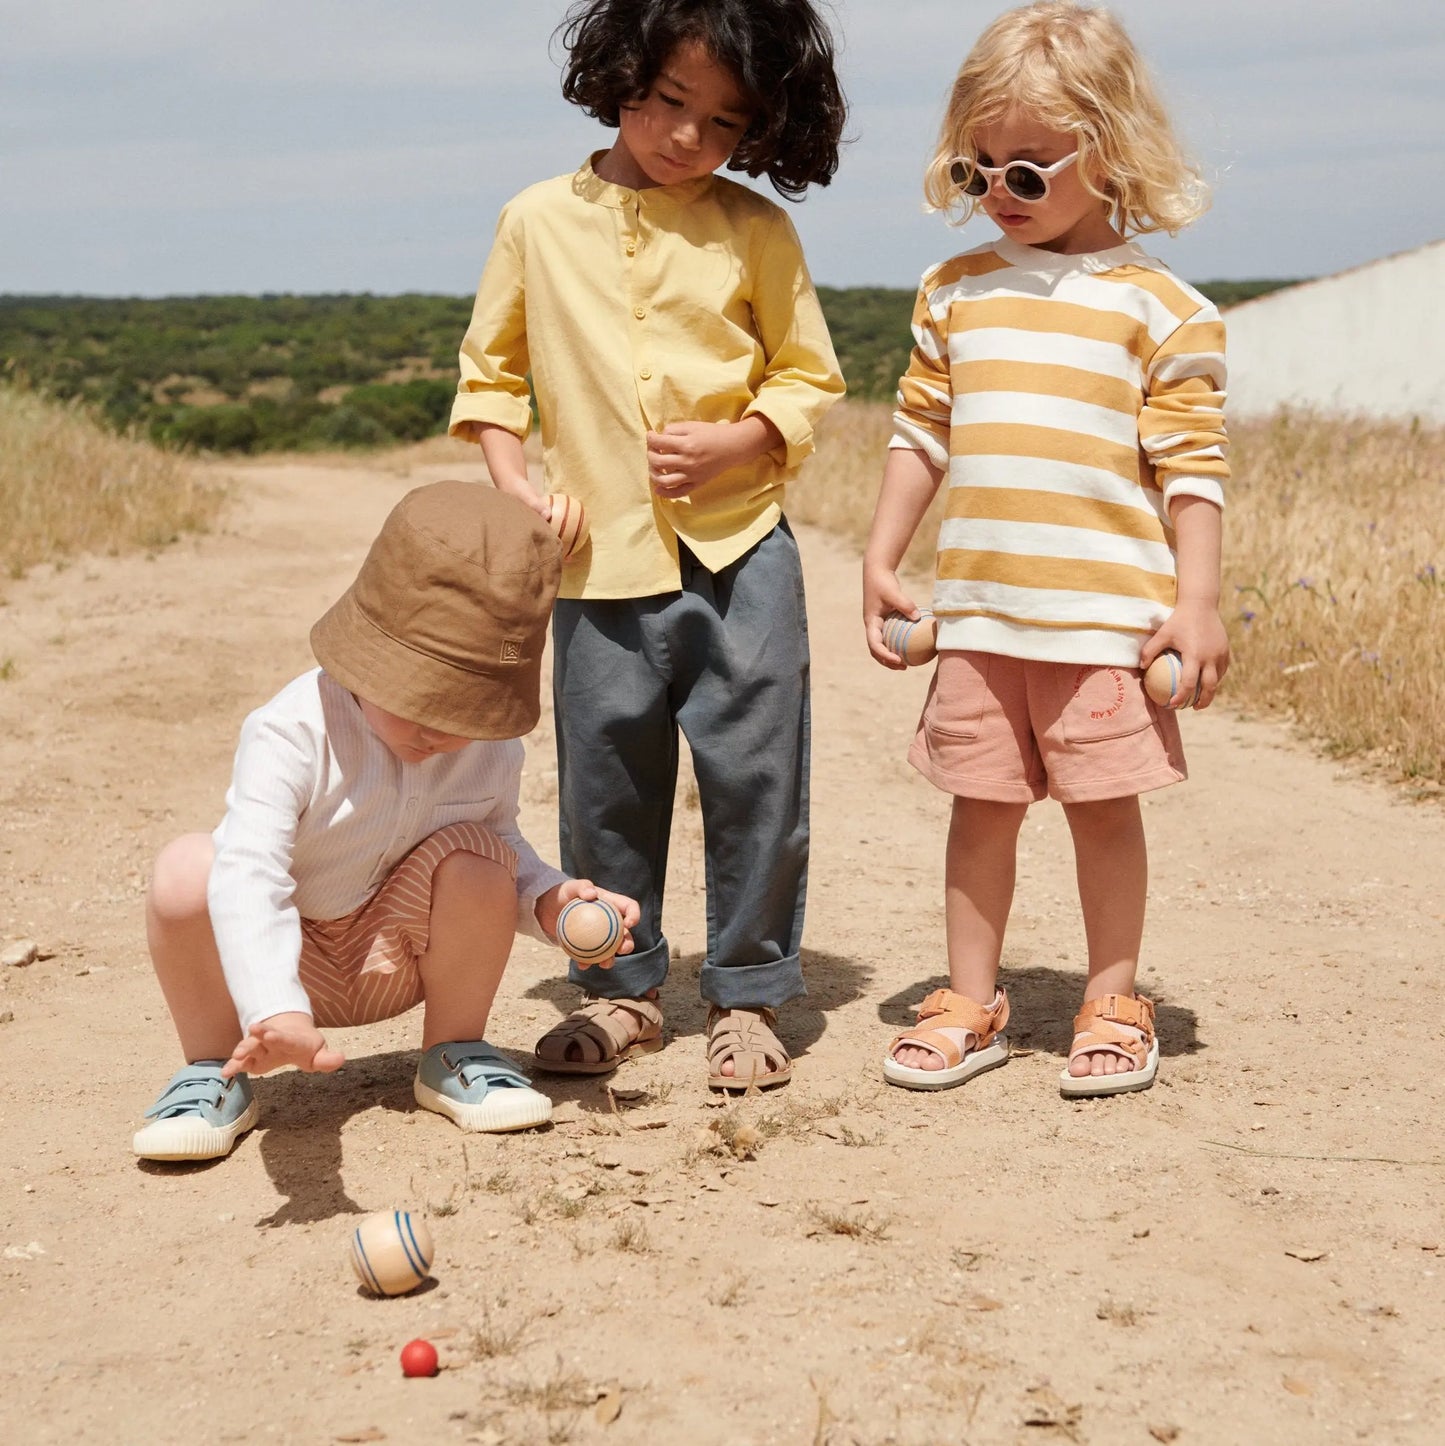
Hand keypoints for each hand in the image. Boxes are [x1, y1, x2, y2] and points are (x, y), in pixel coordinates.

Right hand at [222, 1012, 344, 1077]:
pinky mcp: (251, 1058)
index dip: (278, 1036)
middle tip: (253, 1030)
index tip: (270, 1034)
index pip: (287, 1038)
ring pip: (250, 1046)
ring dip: (244, 1048)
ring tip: (236, 1055)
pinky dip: (233, 1067)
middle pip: (265, 1036)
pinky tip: (225, 1073)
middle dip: (260, 1034)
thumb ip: (327, 1059)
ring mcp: (260, 1047)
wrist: (288, 1033)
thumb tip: (341, 1059)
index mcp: (292, 1039)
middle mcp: (273, 1040)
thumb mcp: (318, 1052)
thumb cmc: (305, 1046)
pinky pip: (240, 1062)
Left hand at [535, 879, 640, 967]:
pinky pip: (591, 956)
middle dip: (628, 944)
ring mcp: (599, 935)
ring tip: (605, 964)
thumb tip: (592, 893)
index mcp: (611, 904)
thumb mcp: (571, 886)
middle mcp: (609, 921)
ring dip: (611, 959)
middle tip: (623, 950)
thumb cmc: (563, 894)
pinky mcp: (587, 946)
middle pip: (625, 934)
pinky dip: (588, 962)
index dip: (635, 915)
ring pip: (611, 950)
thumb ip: (582, 886)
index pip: (630, 907)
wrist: (547, 908)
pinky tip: (582, 966)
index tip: (629, 924)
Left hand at [645, 417, 775, 497]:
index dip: (650, 438)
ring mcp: (691, 475)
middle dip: (650, 455)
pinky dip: (665, 493)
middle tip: (653, 450)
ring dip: (653, 474)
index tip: (651, 436)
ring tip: (653, 468)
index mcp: (685, 444)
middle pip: (657, 462)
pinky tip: (658, 489)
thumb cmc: (712, 434)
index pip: (658, 443)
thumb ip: (673, 430)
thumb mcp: (692, 426)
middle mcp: (687, 462)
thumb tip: (659, 438)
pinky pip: (678, 493)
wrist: (732, 447)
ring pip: (664, 480)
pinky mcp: (697, 484)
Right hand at [864, 561, 921, 669]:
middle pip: (876, 650)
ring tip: (908, 662)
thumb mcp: (894, 592)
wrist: (877, 571)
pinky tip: (913, 646)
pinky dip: (898, 644)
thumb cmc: (883, 582)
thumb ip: (905, 605)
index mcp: (871, 622)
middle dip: (887, 662)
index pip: (874, 644)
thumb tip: (918, 618)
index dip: (885, 655)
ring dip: (892, 656)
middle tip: (904, 667)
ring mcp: (877, 624)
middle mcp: (872, 626)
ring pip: (882, 645)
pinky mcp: (884, 621)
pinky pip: (890, 636)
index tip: (898, 660)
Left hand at [1141, 602, 1229, 708]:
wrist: (1201, 604)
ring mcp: (1221, 654)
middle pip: (1209, 687)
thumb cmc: (1178, 620)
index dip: (1181, 697)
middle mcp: (1210, 657)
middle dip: (1203, 701)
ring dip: (1210, 690)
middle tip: (1193, 707)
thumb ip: (1150, 650)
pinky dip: (1216, 677)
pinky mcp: (1226, 650)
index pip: (1189, 683)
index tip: (1173, 704)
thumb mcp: (1162, 634)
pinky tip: (1207, 680)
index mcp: (1195, 655)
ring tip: (1201, 697)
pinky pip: (1222, 669)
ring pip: (1218, 679)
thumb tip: (1141, 668)